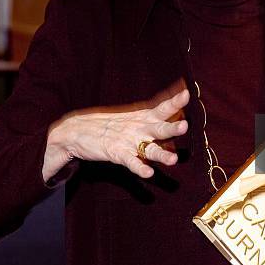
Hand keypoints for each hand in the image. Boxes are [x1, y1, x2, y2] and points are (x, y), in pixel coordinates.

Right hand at [43, 89, 188, 181]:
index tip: (186, 94)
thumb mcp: (135, 113)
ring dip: (161, 154)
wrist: (78, 129)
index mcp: (144, 117)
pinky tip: (149, 173)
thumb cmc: (112, 123)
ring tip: (173, 160)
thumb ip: (156, 108)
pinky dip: (139, 168)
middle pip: (159, 127)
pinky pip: (131, 162)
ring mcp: (129, 141)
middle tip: (184, 126)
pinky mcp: (117, 153)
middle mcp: (140, 128)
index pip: (163, 107)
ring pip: (149, 149)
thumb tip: (178, 90)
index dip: (175, 101)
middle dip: (172, 128)